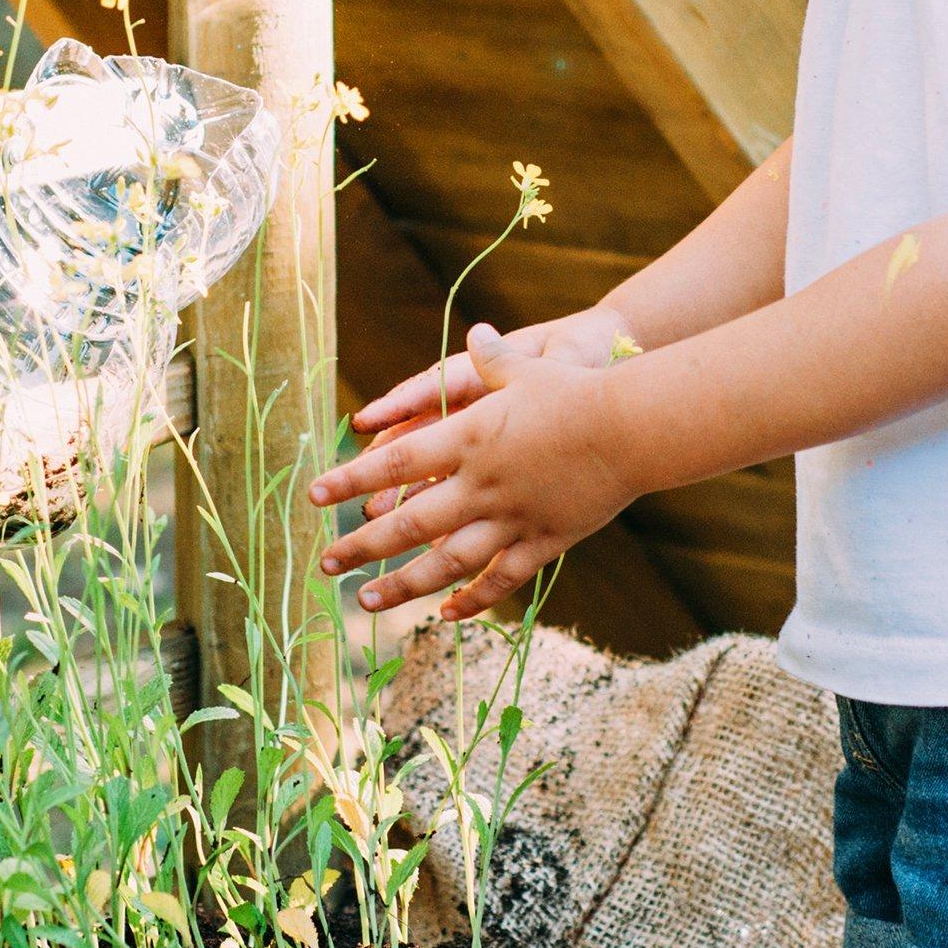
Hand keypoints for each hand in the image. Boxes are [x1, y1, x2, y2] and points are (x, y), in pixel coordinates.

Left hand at [310, 324, 637, 618]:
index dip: (351, 480)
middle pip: (408, 522)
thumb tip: (475, 334)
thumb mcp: (527, 370)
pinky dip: (472, 598)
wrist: (632, 427)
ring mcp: (511, 518)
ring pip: (446, 562)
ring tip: (366, 601)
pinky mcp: (543, 541)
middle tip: (325, 563)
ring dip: (403, 585)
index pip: (394, 464)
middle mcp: (480, 483)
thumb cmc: (577, 390)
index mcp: (468, 439)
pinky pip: (500, 577)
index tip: (314, 496)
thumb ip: (494, 361)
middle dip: (361, 546)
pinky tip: (446, 614)